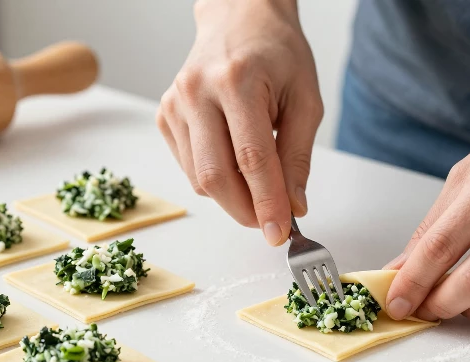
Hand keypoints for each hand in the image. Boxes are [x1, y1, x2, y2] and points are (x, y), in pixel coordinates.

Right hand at [157, 0, 322, 244]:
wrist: (238, 19)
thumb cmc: (277, 55)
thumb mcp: (305, 100)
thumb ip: (298, 157)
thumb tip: (293, 207)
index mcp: (237, 81)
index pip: (252, 159)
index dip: (266, 202)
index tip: (280, 233)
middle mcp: (196, 91)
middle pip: (215, 175)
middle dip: (245, 210)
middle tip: (271, 222)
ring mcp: (174, 104)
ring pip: (199, 178)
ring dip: (232, 196)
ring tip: (258, 183)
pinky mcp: (164, 115)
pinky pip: (189, 167)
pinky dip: (215, 178)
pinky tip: (233, 159)